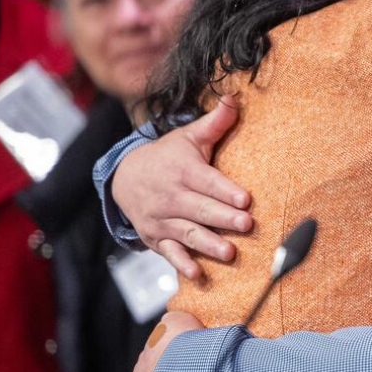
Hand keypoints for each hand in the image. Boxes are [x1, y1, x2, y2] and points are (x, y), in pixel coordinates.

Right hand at [113, 97, 251, 277]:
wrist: (124, 177)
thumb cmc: (168, 155)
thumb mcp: (188, 136)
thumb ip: (214, 123)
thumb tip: (235, 98)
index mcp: (183, 170)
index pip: (207, 181)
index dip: (225, 190)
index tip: (246, 198)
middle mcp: (171, 196)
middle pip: (199, 209)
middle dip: (222, 218)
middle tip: (246, 225)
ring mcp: (161, 219)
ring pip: (186, 232)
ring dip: (208, 244)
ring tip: (229, 253)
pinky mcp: (155, 238)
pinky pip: (168, 252)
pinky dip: (181, 263)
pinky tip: (197, 274)